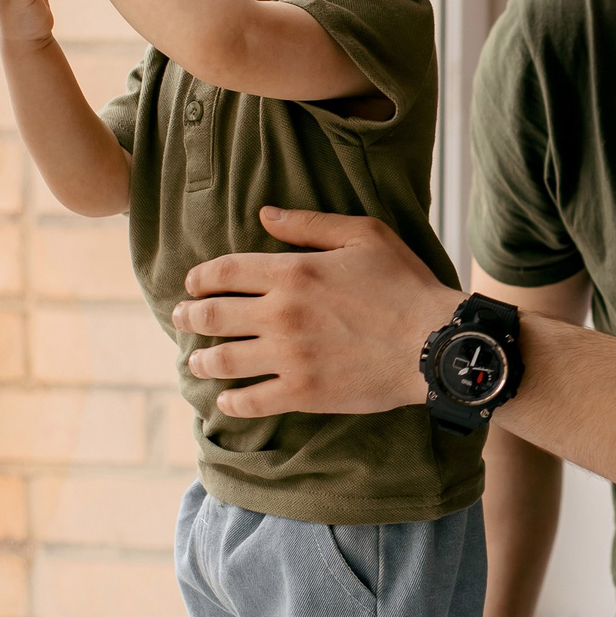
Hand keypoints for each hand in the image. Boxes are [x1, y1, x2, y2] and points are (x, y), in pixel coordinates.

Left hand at [171, 208, 462, 416]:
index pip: (225, 272)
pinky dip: (231, 402)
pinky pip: (251, 401)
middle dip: (189, 317)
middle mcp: (281, 315)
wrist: (434, 344)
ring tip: (197, 362)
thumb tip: (264, 215)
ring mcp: (288, 357)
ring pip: (223, 361)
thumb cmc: (405, 285)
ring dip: (202, 361)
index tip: (192, 285)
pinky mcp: (302, 393)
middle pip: (213, 317)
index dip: (200, 278)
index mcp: (292, 272)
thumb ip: (309, 225)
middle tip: (181, 320)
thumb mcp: (364, 235)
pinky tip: (226, 399)